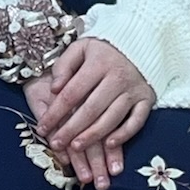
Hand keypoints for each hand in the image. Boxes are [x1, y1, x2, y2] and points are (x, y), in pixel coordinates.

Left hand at [35, 35, 154, 166]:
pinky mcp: (147, 99)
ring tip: (76, 148)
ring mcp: (133, 90)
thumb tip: (53, 89)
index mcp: (98, 63)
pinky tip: (109, 145)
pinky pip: (137, 121)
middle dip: (71, 130)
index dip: (55, 112)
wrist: (140, 41)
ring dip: (93, 136)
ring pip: (112, 118)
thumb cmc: (104, 48)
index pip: (72, 93)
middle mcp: (117, 78)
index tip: (42, 128)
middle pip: (91, 109)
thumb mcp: (81, 48)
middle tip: (57, 144)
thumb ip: (64, 66)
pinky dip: (124, 134)